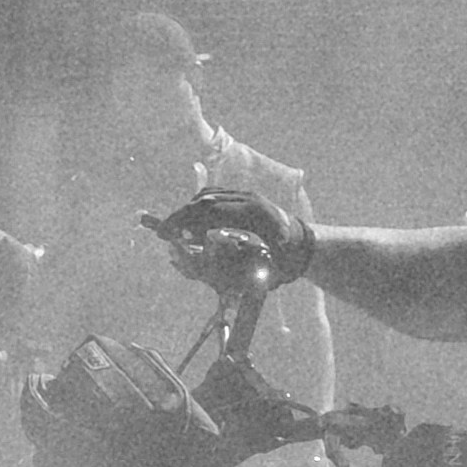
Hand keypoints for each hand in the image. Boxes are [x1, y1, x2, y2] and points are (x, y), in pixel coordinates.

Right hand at [158, 185, 308, 293]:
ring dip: (188, 213)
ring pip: (208, 196)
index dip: (183, 220)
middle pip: (205, 200)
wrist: (305, 247)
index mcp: (253, 213)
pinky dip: (199, 210)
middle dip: (180, 216)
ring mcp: (246, 196)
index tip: (165, 232)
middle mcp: (248, 199)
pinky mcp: (243, 199)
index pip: (209, 210)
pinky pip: (215, 198)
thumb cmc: (285, 262)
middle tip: (161, 232)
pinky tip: (191, 227)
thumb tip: (189, 264)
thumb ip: (225, 268)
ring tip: (173, 232)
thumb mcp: (260, 270)